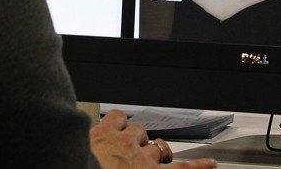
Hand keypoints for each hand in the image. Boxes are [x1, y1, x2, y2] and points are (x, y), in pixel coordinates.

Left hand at [90, 110, 217, 167]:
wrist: (71, 168)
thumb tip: (147, 164)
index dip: (199, 165)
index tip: (209, 162)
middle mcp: (140, 159)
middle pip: (159, 149)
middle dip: (155, 153)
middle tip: (148, 160)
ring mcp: (123, 142)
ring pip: (139, 130)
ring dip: (134, 138)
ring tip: (125, 145)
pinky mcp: (104, 131)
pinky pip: (118, 117)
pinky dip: (117, 121)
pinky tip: (112, 126)